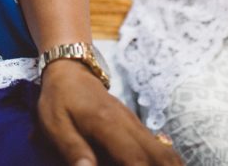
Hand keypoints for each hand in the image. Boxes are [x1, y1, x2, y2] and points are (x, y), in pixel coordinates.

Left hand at [39, 60, 181, 165]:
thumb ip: (73, 149)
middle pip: (159, 156)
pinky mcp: (137, 127)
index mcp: (108, 124)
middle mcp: (129, 124)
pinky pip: (160, 147)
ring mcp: (136, 124)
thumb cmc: (60, 100)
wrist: (71, 72)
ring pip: (164, 151)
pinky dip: (168, 161)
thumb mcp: (56, 125)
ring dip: (172, 165)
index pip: (134, 158)